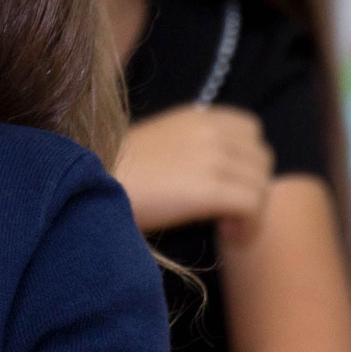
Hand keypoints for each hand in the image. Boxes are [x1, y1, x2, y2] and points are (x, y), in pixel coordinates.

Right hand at [112, 104, 274, 238]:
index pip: (250, 129)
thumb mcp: (157, 144)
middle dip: (253, 187)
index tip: (229, 185)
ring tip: (227, 228)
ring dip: (252, 211)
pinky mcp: (210, 187)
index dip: (247, 161)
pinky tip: (228, 235)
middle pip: (262, 158)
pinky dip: (249, 225)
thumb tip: (217, 173)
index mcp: (196, 116)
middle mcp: (209, 130)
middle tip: (230, 213)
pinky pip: (253, 204)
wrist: (88, 185)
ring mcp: (212, 156)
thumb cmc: (113, 174)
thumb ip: (191, 146)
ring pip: (261, 184)